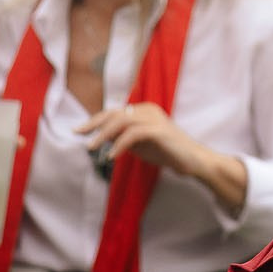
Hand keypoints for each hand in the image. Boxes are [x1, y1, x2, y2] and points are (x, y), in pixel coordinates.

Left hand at [79, 102, 206, 180]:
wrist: (193, 161)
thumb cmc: (168, 152)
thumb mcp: (140, 143)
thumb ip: (123, 137)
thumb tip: (100, 135)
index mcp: (144, 110)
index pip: (114, 112)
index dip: (94, 121)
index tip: (78, 131)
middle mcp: (149, 110)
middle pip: (115, 113)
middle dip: (94, 124)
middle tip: (79, 136)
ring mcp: (155, 119)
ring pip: (122, 120)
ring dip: (104, 135)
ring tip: (92, 148)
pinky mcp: (159, 131)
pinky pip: (133, 134)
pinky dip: (120, 145)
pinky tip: (111, 156)